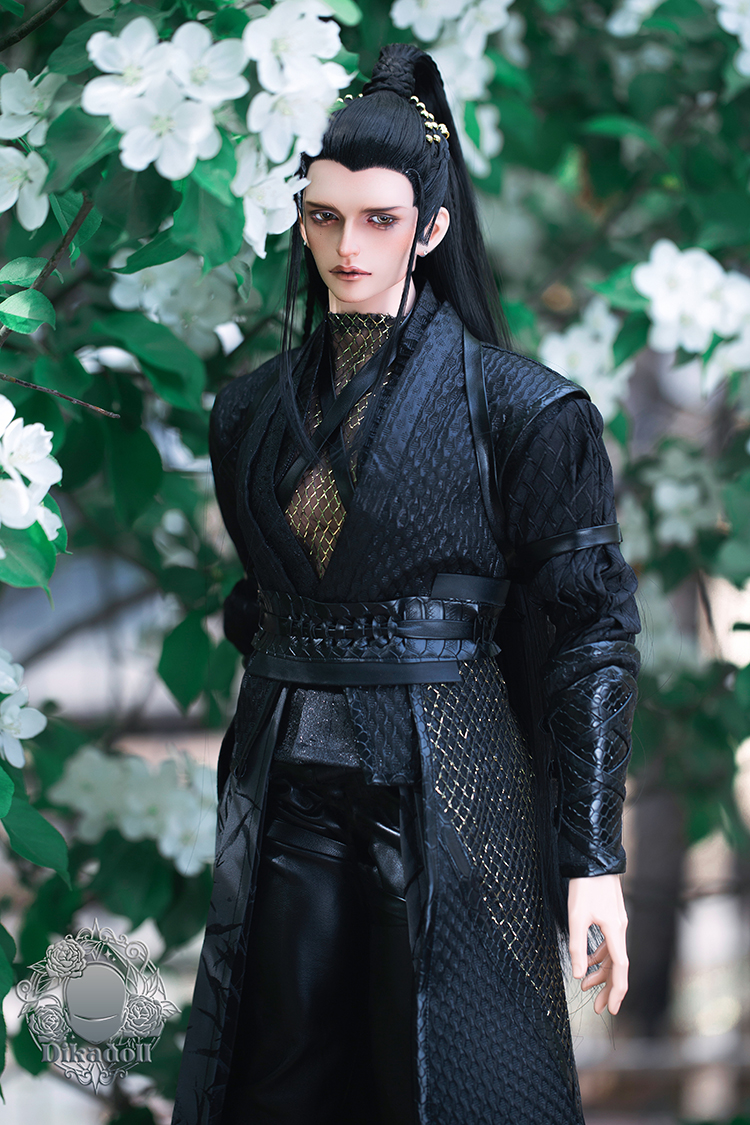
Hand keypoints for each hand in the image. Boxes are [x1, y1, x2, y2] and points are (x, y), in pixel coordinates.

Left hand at [568, 874, 627, 1015]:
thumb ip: (578, 947)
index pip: (620, 970)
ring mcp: (616, 923)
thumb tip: (579, 975)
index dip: (617, 992)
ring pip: (613, 955)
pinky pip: (609, 943)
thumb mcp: (576, 917)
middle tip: (598, 1007)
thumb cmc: (585, 886)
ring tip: (587, 985)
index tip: (613, 1010)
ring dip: (601, 972)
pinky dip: (600, 956)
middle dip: (608, 988)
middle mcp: (620, 929)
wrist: (594, 858)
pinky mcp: (611, 916)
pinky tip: (589, 962)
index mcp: (615, 932)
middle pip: (618, 966)